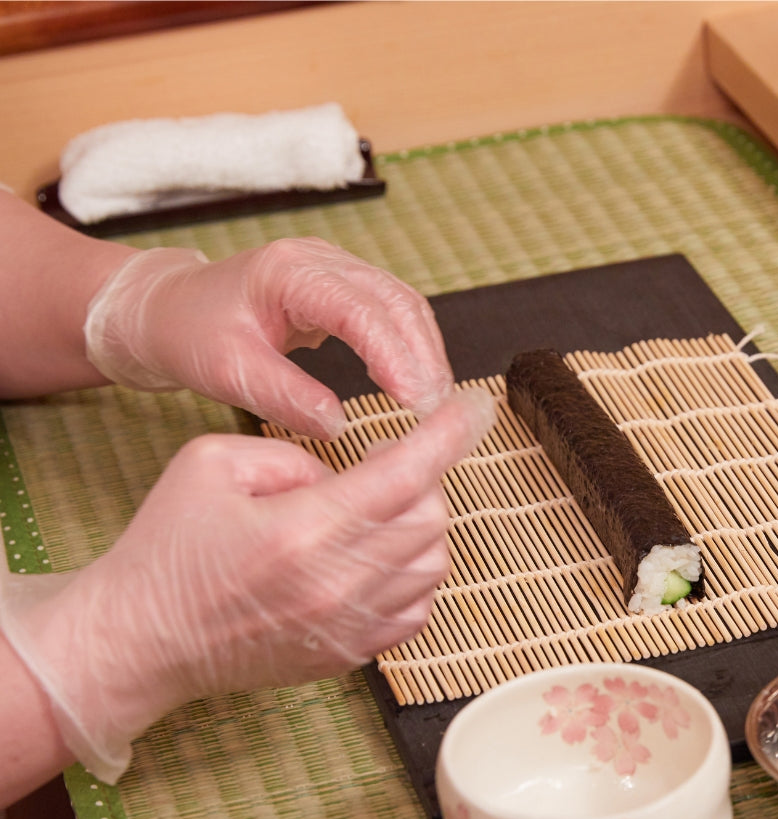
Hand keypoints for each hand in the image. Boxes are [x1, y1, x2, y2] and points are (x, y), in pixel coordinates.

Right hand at [0, 387, 492, 781]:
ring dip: (420, 526)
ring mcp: (349, 627)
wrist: (142, 641)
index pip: (406, 474)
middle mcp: (337, 584)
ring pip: (433, 565)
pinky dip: (413, 575)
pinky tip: (377, 557)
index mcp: (302, 529)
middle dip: (424, 477)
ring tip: (376, 510)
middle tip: (388, 460)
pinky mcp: (350, 655)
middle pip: (431, 518)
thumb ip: (290, 453)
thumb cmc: (167, 549)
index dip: (448, 435)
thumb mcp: (210, 463)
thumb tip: (343, 470)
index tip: (472, 408)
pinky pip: (418, 611)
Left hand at [83, 237, 452, 438]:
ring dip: (425, 352)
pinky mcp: (340, 290)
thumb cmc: (189, 333)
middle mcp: (319, 260)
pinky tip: (416, 383)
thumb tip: (338, 426)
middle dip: (424, 356)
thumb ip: (284, 397)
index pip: (359, 309)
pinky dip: (410, 347)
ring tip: (435, 403)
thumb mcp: (227, 372)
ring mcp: (334, 270)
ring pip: (402, 304)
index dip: (394, 355)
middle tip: (437, 411)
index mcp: (287, 272)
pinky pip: (391, 312)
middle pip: (396, 300)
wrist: (167, 310)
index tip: (416, 401)